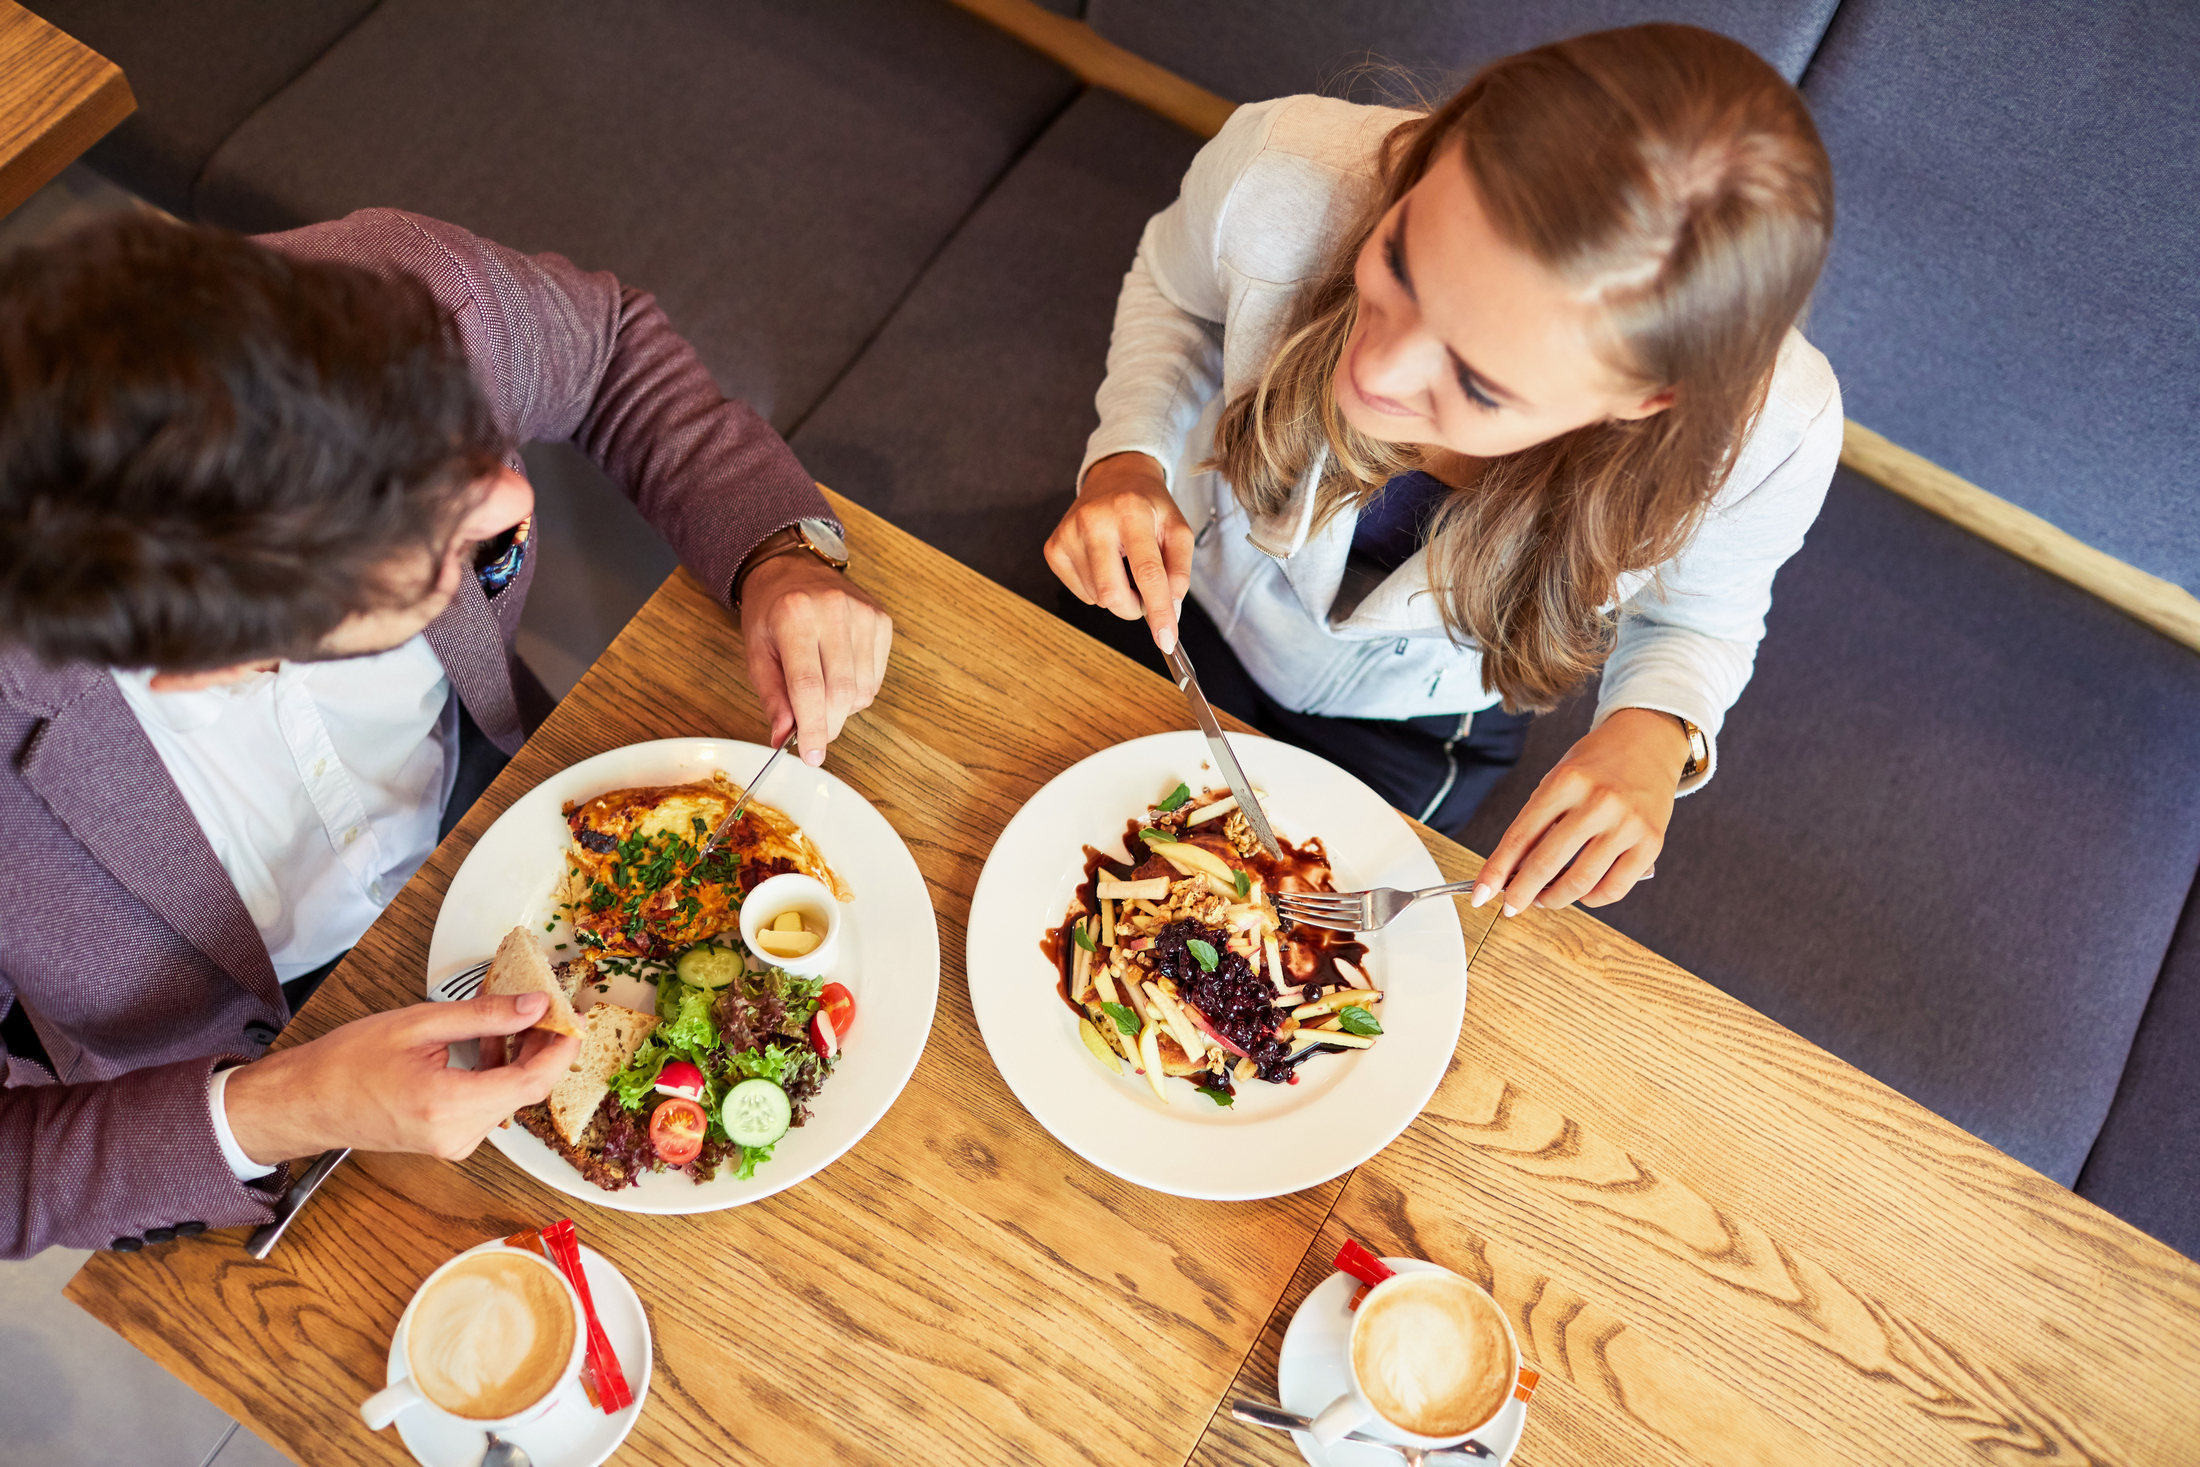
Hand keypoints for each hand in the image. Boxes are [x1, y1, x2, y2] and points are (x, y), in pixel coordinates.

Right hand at [222, 993, 579, 1165]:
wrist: (305, 1102)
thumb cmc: (348, 1062)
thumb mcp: (420, 1024)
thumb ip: (485, 1016)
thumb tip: (536, 1006)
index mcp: (449, 1105)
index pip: (532, 1082)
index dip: (562, 1049)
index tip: (574, 1018)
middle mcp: (457, 1134)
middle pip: (526, 1090)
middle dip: (542, 1047)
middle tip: (545, 1005)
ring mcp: (453, 1144)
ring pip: (510, 1097)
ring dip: (518, 1057)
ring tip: (508, 1018)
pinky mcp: (448, 1142)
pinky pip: (489, 1104)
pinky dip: (496, 1073)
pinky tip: (486, 1044)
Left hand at [740, 554, 891, 765]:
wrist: (792, 568)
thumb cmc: (770, 613)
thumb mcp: (757, 653)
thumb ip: (772, 697)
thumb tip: (784, 738)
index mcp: (793, 617)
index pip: (808, 686)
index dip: (812, 727)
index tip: (812, 756)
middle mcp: (832, 610)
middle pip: (841, 692)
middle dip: (828, 724)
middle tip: (815, 733)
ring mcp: (863, 613)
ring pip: (863, 689)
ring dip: (843, 707)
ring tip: (823, 691)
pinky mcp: (882, 619)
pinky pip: (877, 676)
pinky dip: (859, 689)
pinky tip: (839, 673)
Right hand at [1045, 452, 1192, 652]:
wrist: (1115, 477)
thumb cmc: (1149, 507)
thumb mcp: (1177, 529)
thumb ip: (1180, 570)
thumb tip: (1171, 609)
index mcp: (1131, 512)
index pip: (1148, 573)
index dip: (1158, 611)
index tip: (1166, 640)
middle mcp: (1094, 520)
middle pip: (1113, 594)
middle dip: (1134, 608)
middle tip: (1145, 594)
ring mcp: (1067, 534)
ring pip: (1098, 598)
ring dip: (1118, 594)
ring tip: (1123, 566)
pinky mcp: (1053, 548)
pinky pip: (1082, 594)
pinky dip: (1098, 589)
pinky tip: (1103, 563)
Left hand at [1471, 708, 1691, 914]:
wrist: (1648, 741)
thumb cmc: (1596, 764)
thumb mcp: (1558, 779)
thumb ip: (1537, 822)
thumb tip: (1512, 871)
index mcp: (1566, 781)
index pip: (1520, 836)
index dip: (1496, 871)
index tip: (1480, 894)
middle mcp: (1598, 801)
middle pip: (1546, 863)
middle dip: (1521, 893)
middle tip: (1511, 905)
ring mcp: (1627, 824)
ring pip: (1580, 882)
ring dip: (1555, 899)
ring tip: (1545, 899)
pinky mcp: (1652, 843)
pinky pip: (1615, 889)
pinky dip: (1592, 899)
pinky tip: (1582, 893)